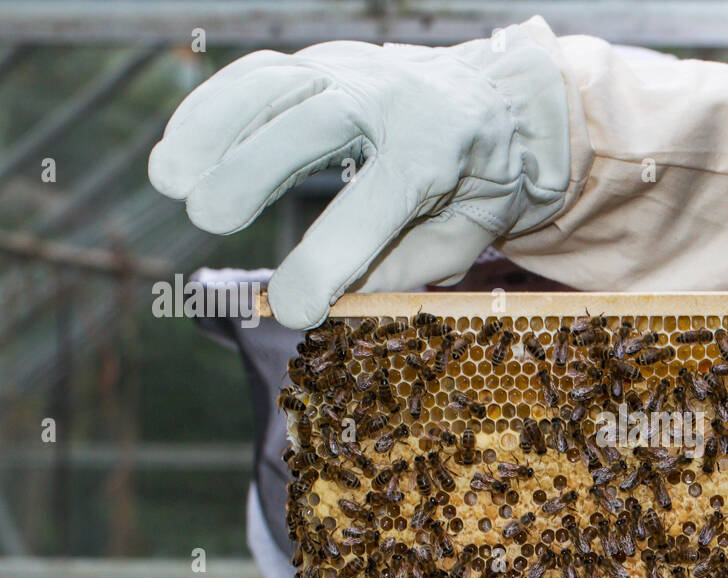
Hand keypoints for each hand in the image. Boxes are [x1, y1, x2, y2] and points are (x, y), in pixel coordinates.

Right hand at [149, 19, 571, 329]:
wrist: (503, 104)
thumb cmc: (481, 183)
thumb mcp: (468, 235)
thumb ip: (406, 269)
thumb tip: (338, 302)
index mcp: (439, 149)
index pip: (376, 205)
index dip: (328, 261)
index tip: (289, 310)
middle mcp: (393, 100)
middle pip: (313, 124)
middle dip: (254, 168)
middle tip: (210, 218)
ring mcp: (355, 71)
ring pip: (276, 84)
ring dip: (212, 127)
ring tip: (168, 179)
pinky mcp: (324, 63)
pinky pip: (259, 74)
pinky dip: (212, 107)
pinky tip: (178, 147)